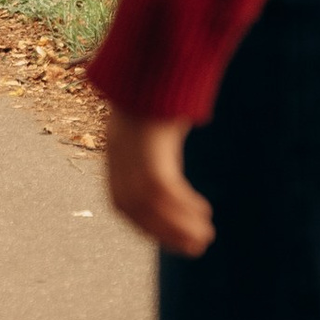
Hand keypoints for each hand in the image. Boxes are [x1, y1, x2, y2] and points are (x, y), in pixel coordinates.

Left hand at [105, 108, 213, 256]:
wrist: (150, 70)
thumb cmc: (153, 98)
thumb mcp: (146, 128)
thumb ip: (151, 149)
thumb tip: (165, 167)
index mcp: (114, 159)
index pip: (122, 206)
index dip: (146, 227)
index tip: (169, 242)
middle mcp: (118, 161)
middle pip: (136, 210)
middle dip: (164, 233)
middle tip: (194, 248)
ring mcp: (132, 157)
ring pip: (153, 205)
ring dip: (180, 225)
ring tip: (205, 236)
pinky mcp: (150, 152)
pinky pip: (166, 189)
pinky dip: (184, 205)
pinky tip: (205, 212)